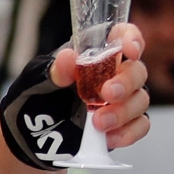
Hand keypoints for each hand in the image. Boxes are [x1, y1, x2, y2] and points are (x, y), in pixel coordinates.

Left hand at [48, 23, 149, 149]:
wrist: (33, 136)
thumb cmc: (38, 99)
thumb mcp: (38, 82)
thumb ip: (55, 71)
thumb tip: (68, 57)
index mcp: (96, 54)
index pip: (122, 36)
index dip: (131, 39)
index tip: (129, 50)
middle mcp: (115, 74)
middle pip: (137, 71)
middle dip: (125, 82)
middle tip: (107, 94)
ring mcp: (123, 101)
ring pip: (140, 100)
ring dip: (123, 112)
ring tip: (98, 123)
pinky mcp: (124, 125)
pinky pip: (140, 126)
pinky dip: (128, 132)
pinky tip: (109, 137)